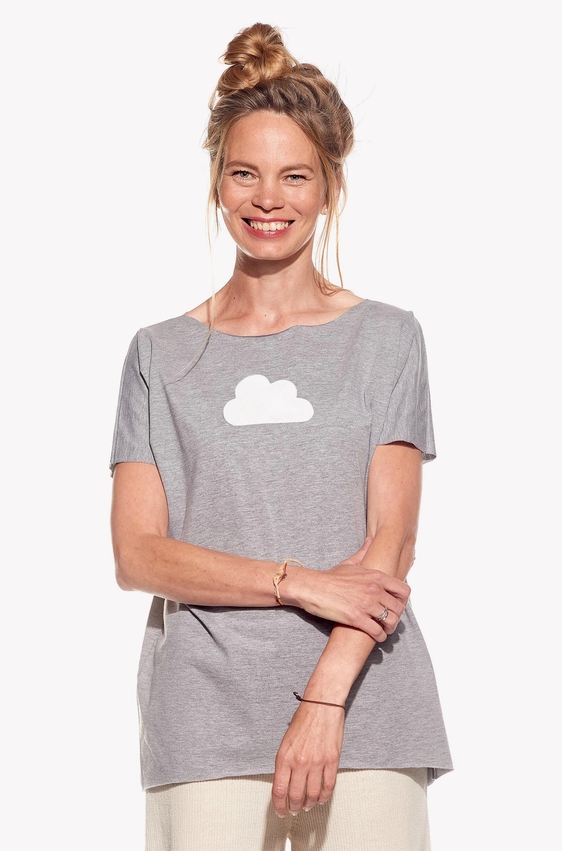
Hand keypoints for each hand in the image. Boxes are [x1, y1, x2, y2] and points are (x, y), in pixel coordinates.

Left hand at [271, 700, 343, 816]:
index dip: (279, 805)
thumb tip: (285, 783)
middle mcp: (300, 762)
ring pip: (312, 794)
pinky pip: (328, 786)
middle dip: (294, 807)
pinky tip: (321, 798)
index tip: (280, 811)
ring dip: (309, 804)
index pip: (279, 790)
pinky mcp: (331, 761)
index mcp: (284, 756)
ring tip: (307, 806)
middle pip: (295, 796)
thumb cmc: (304, 719)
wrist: (321, 705)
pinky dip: (324, 796)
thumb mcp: (286, 741)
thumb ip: (285, 762)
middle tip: (294, 810)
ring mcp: (317, 762)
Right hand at [287, 539, 410, 640]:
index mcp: (376, 577)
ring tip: (385, 631)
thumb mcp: (350, 563)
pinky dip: (379, 636)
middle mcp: (374, 590)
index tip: (397, 605)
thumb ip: (364, 552)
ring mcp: (366, 604)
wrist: (312, 587)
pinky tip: (376, 636)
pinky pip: (377, 631)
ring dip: (390, 629)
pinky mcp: (356, 618)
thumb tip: (371, 540)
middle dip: (397, 617)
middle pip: (399, 608)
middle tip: (390, 621)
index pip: (404, 590)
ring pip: (391, 621)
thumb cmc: (330, 577)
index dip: (403, 601)